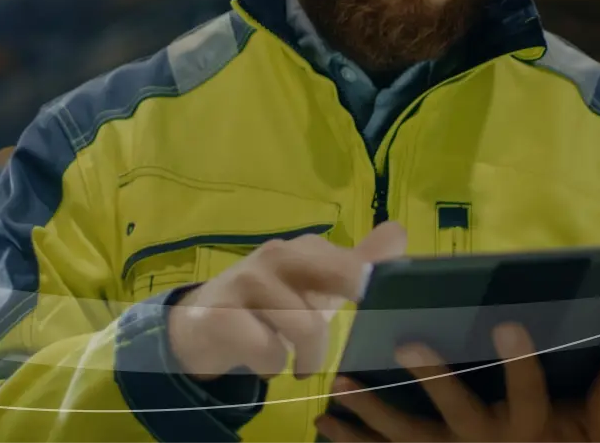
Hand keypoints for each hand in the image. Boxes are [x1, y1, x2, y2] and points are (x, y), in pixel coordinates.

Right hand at [167, 222, 407, 379]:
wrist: (201, 325)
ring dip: (308, 358)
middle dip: (352, 313)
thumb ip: (358, 263)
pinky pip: (268, 351)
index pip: (355, 264)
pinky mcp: (220, 314)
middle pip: (339, 280)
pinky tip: (264, 363)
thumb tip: (399, 232)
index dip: (373, 289)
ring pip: (306, 327)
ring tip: (298, 365)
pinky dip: (272, 366)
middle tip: (338, 346)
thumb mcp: (317, 287)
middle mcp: (277, 255)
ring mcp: (246, 281)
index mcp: (306, 248)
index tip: (380, 310)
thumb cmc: (272, 305)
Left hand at [316, 323, 599, 442]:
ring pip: (408, 439)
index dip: (521, 362)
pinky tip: (325, 425)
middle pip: (459, 413)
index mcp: (530, 428)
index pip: (529, 392)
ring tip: (341, 382)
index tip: (508, 323)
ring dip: (371, 412)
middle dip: (433, 380)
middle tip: (407, 342)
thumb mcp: (593, 435)